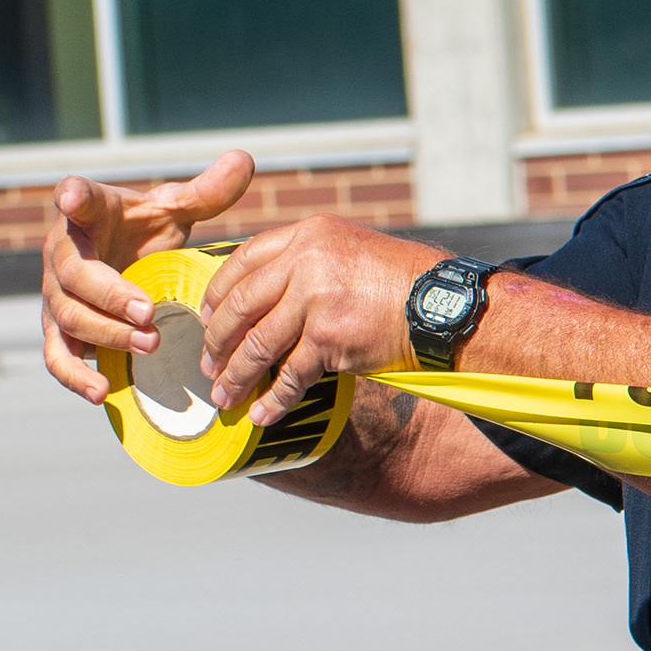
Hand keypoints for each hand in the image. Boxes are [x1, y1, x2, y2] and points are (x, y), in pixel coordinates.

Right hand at [38, 150, 253, 401]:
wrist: (122, 260)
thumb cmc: (144, 229)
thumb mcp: (174, 210)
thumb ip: (206, 192)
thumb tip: (246, 159)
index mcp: (88, 213)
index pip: (77, 198)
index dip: (73, 197)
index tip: (72, 196)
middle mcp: (63, 252)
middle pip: (74, 274)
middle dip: (110, 295)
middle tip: (148, 312)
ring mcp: (56, 293)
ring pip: (67, 316)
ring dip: (106, 333)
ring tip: (148, 345)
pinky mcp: (59, 329)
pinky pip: (57, 355)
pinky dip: (74, 376)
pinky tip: (102, 391)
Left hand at [193, 217, 442, 426]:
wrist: (443, 306)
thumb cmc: (403, 282)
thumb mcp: (350, 250)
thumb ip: (308, 262)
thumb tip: (267, 296)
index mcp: (308, 235)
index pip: (243, 261)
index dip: (218, 294)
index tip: (207, 319)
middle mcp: (306, 260)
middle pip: (241, 305)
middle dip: (217, 341)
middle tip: (207, 364)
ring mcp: (316, 299)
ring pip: (258, 344)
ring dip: (237, 376)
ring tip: (224, 397)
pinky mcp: (330, 337)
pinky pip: (291, 375)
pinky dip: (275, 400)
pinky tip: (263, 415)